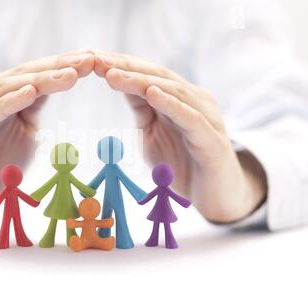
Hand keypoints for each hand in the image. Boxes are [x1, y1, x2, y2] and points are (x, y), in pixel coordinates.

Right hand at [0, 50, 94, 222]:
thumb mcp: (24, 130)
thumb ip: (35, 107)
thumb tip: (58, 81)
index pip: (34, 73)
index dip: (62, 65)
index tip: (92, 59)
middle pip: (23, 75)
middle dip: (57, 67)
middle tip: (88, 60)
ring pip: (6, 89)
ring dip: (39, 80)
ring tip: (69, 74)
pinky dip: (8, 102)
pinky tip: (29, 93)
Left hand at [94, 51, 266, 222]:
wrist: (215, 199)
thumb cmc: (181, 165)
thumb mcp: (153, 134)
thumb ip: (142, 110)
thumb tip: (121, 83)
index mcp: (179, 99)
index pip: (148, 75)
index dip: (120, 65)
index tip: (92, 59)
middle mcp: (195, 101)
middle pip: (158, 76)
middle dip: (125, 67)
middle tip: (96, 60)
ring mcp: (206, 118)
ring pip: (173, 91)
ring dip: (141, 81)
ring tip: (113, 74)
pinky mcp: (212, 140)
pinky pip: (191, 118)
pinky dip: (171, 104)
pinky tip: (152, 93)